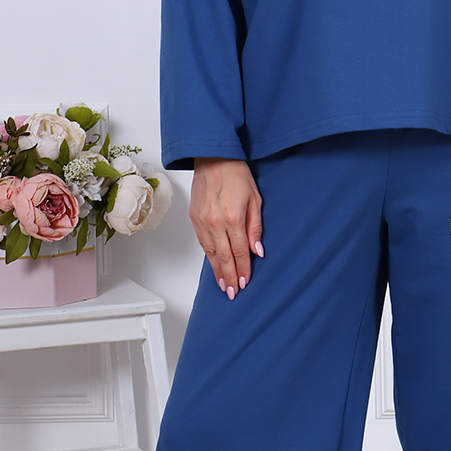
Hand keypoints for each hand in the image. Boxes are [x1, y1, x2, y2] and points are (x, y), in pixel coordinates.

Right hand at [190, 157, 263, 298]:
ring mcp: (202, 221)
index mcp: (233, 218)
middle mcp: (215, 222)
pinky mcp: (194, 217)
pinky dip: (208, 256)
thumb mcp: (255, 199)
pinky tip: (213, 265)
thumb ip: (255, 227)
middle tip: (232, 293)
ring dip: (217, 271)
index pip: (239, 251)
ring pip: (210, 253)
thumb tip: (257, 250)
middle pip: (223, 257)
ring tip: (223, 285)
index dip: (243, 269)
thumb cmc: (237, 174)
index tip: (245, 283)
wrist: (213, 158)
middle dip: (229, 277)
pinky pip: (202, 242)